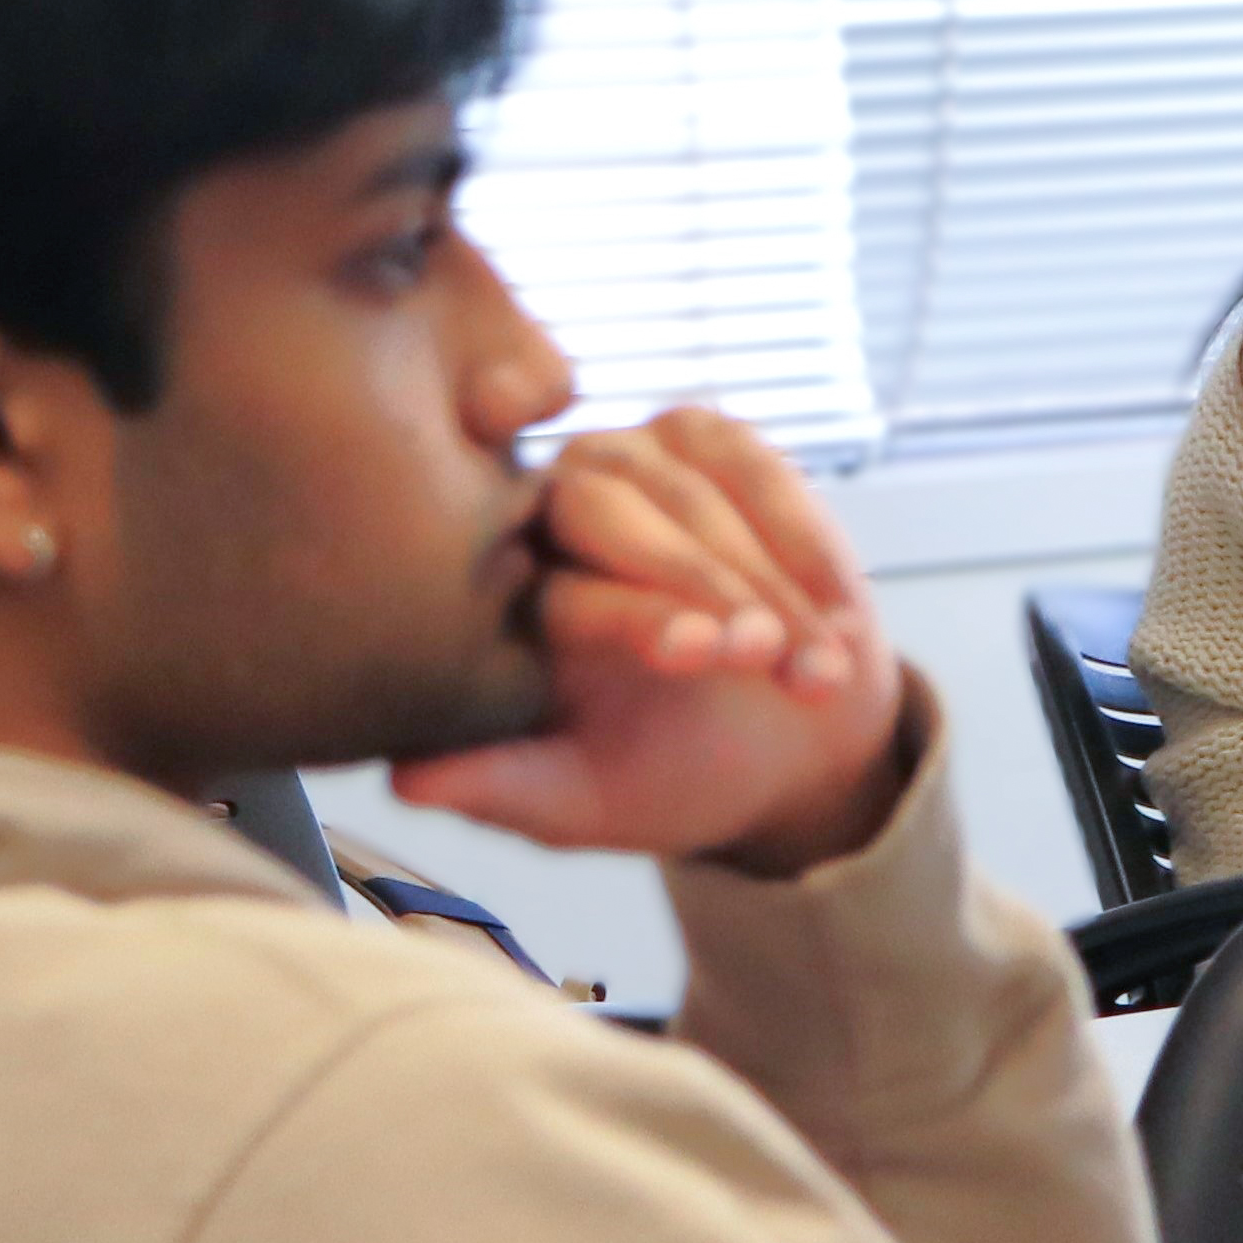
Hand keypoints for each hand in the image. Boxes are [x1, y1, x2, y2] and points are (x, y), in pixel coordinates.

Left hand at [392, 405, 909, 877]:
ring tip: (813, 668)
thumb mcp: (580, 800)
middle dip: (699, 584)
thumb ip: (499, 786)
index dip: (625, 611)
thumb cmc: (663, 775)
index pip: (540, 578)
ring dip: (765, 579)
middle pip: (606, 510)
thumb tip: (403, 783)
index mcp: (492, 596)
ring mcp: (623, 464)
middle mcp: (540, 512)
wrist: (782, 750)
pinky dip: (802, 544)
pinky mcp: (705, 441)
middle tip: (758, 653)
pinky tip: (838, 619)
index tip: (694, 654)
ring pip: (690, 491)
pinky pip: (755, 467)